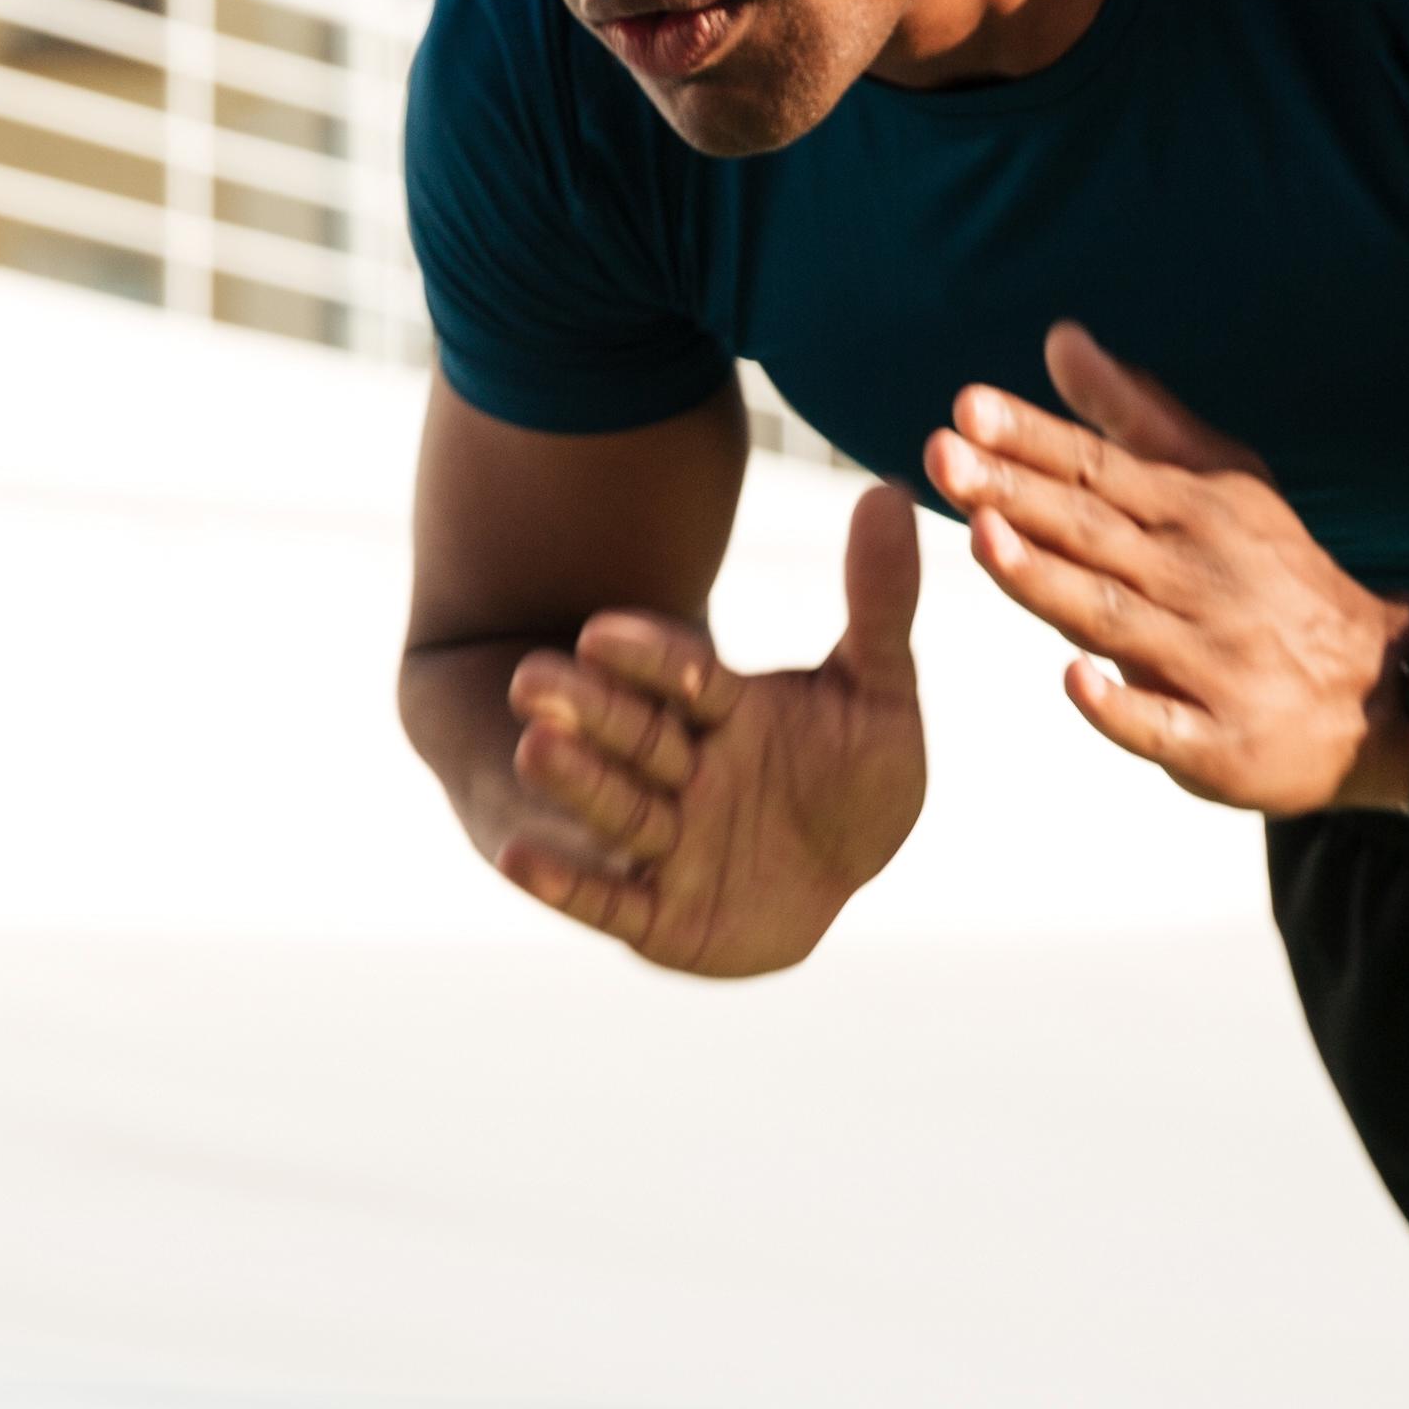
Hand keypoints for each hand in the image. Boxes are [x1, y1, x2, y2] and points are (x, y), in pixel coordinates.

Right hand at [501, 484, 926, 974]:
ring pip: (620, 808)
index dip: (650, 658)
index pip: (686, 677)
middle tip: (533, 679)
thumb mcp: (878, 691)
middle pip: (637, 737)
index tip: (603, 632)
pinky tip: (516, 857)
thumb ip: (878, 602)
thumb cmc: (848, 775)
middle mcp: (687, 773)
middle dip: (590, 712)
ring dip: (577, 783)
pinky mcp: (660, 919)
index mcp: (728, 712)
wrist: (835, 874)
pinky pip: (609, 902)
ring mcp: (671, 846)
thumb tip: (891, 488)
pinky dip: (565, 883)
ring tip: (533, 751)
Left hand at [928, 323, 1408, 813]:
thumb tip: (1060, 340)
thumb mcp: (1221, 482)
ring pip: (1113, 616)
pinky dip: (1121, 704)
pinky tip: (1076, 679)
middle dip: (1016, 493)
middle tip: (944, 455)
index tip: (965, 406)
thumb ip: (1133, 417)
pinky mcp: (1217, 738)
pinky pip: (1161, 722)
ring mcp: (1206, 661)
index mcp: (1191, 512)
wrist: (1378, 689)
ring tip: (985, 539)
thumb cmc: (1274, 577)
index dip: (1031, 437)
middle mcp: (1195, 579)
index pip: (1097, 468)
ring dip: (1047, 580)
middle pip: (1091, 532)